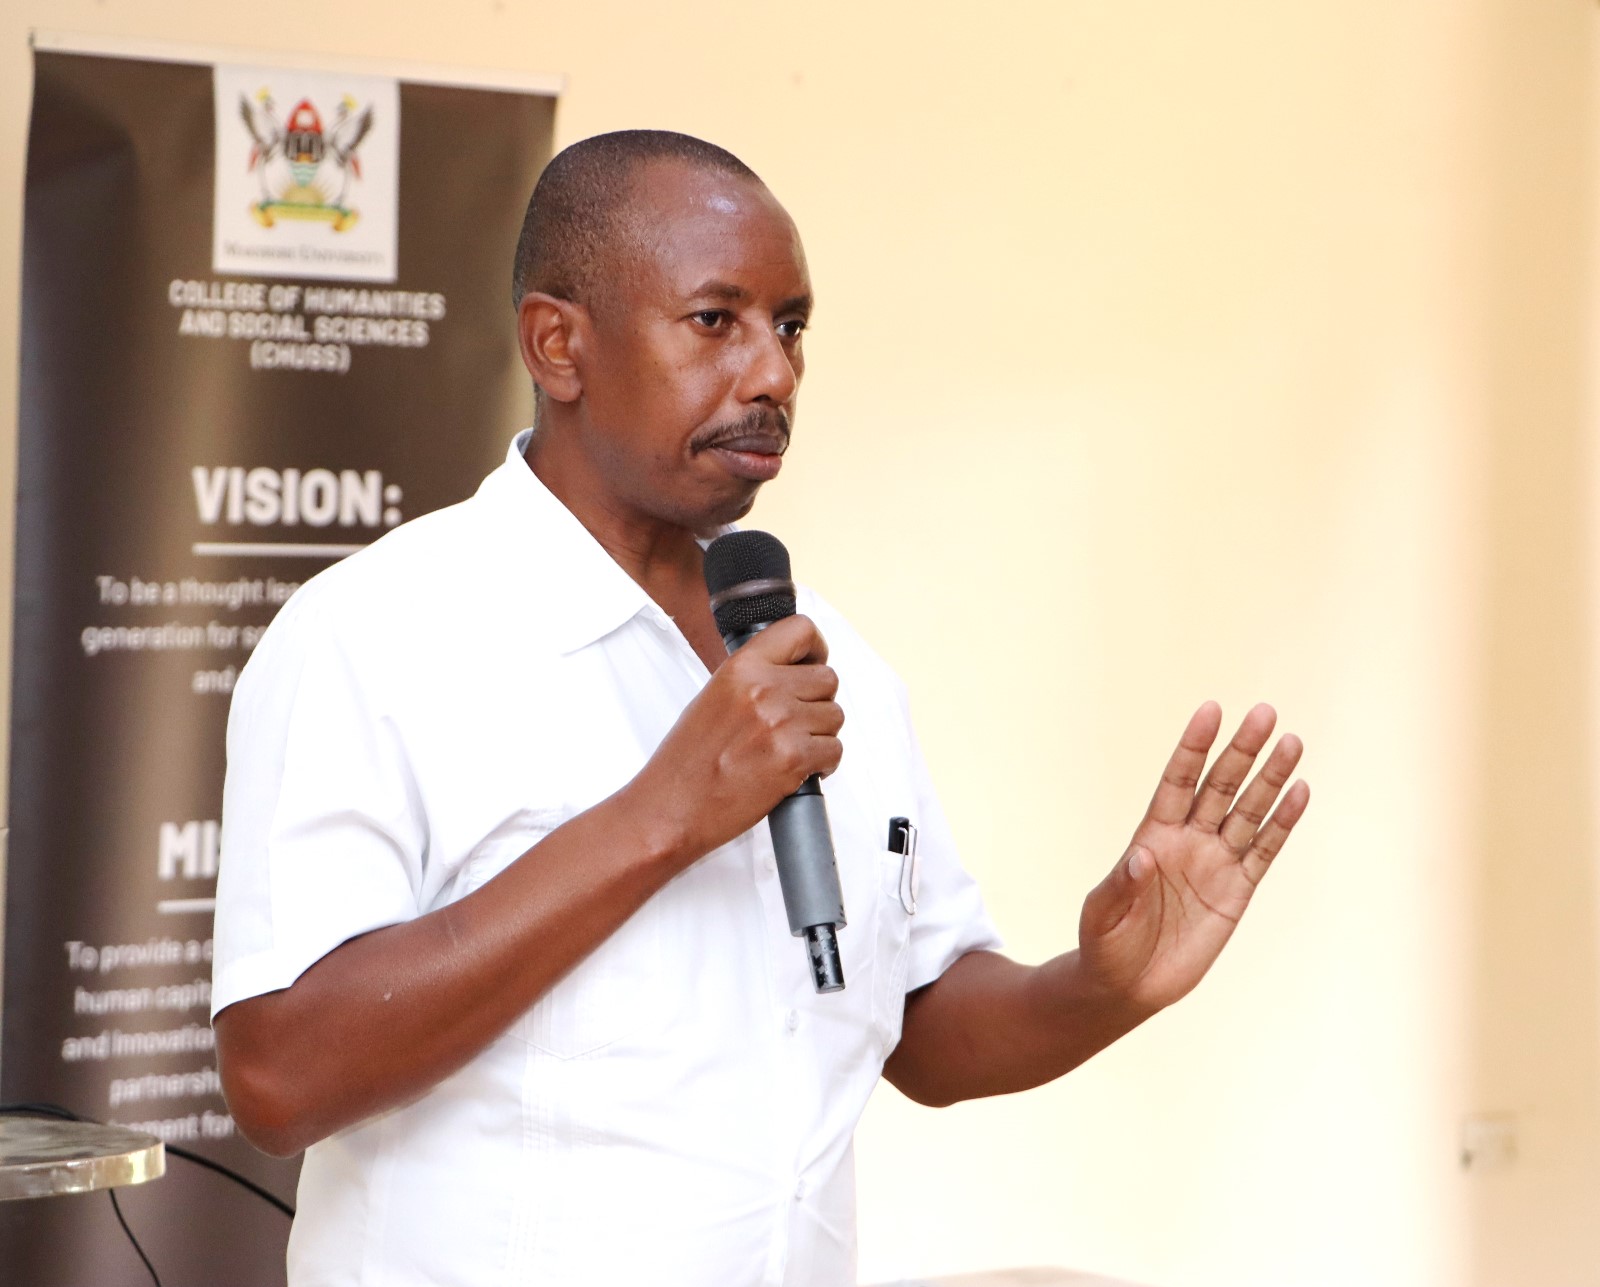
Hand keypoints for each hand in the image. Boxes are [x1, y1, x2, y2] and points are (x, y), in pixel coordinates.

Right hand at [625, 614, 843, 864]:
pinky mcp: (793, 758)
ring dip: (820, 734)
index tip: (812, 664)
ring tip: (789, 748)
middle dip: (818, 702)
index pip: (801, 630)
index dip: (815, 650)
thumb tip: (794, 672)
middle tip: (796, 722)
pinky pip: (834, 750)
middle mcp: (763, 689)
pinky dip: (823, 763)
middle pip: (828, 679)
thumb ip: (753, 679)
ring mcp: (780, 723)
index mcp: (741, 667)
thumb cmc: (686, 762)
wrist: (671, 809)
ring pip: (835, 716)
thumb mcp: (713, 697)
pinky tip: (797, 769)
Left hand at [1077, 701, 1308, 1013]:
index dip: (1194, 747)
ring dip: (1270, 779)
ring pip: (1248, 811)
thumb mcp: (1102, 914)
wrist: (1128, 985)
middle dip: (1241, 751)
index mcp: (1152, 835)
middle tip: (1265, 713)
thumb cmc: (1105, 944)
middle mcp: (1188, 840)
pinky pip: (1265, 851)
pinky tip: (1300, 792)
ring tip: (1292, 742)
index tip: (1211, 710)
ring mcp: (1216, 862)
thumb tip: (1141, 856)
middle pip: (1220, 786)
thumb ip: (1121, 885)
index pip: (1177, 780)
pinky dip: (1283, 823)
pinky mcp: (1238, 891)